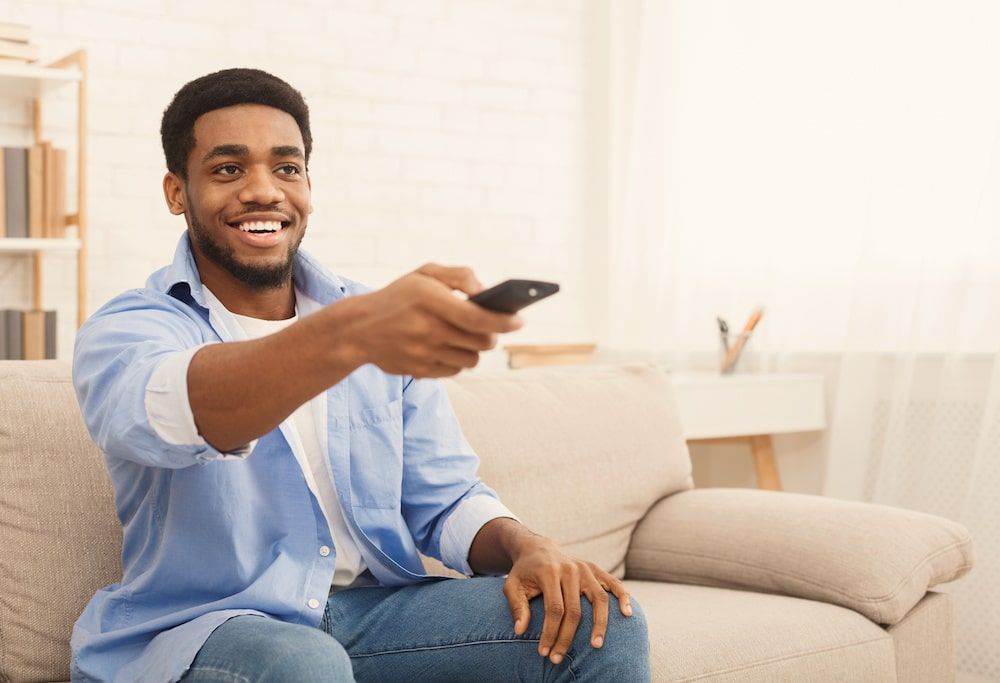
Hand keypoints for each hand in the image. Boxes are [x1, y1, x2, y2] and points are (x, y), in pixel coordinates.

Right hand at [340, 263, 522, 377]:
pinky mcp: (420, 372)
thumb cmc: (398, 297)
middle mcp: (427, 329)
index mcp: (430, 300)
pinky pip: (455, 371)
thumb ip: (459, 275)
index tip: (520, 321)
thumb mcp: (425, 274)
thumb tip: (485, 292)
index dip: (505, 321)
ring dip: (476, 350)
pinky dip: (458, 361)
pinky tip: (450, 348)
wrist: (358, 329)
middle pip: (481, 342)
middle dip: (492, 335)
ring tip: (469, 337)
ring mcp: (423, 354)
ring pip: (471, 360)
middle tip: (492, 327)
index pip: (479, 317)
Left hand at [502, 538, 633, 665]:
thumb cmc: (524, 572)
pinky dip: (623, 597)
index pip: (554, 608)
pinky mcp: (595, 568)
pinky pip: (613, 583)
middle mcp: (570, 569)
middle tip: (558, 658)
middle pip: (575, 610)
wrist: (539, 549)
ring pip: (598, 599)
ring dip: (599, 624)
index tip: (544, 652)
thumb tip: (520, 631)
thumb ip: (516, 606)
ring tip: (596, 646)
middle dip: (567, 637)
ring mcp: (585, 568)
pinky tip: (627, 614)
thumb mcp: (512, 585)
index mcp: (549, 572)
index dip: (550, 633)